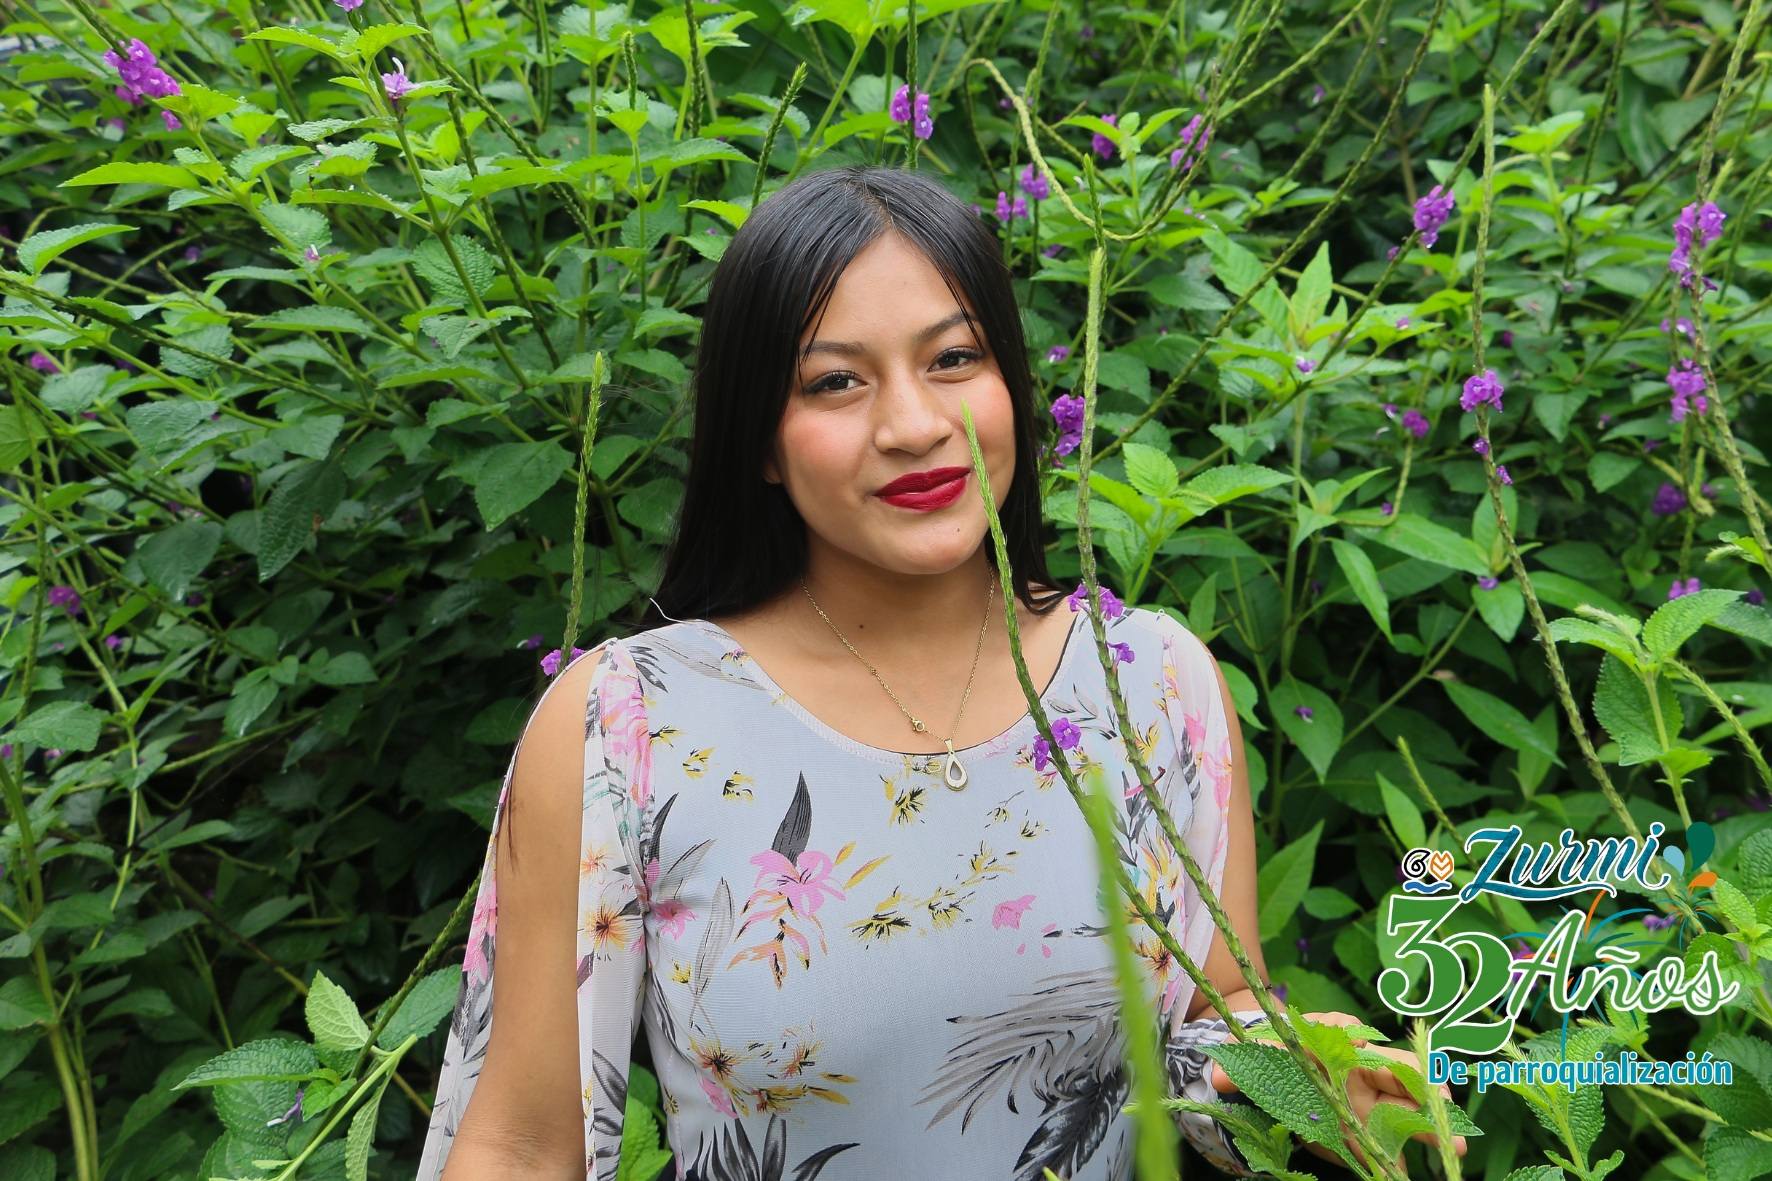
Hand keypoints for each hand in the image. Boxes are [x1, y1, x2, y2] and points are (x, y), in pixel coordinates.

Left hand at [1208, 1011, 1468, 1176]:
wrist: (1266, 1060)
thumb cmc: (1271, 1050)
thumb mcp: (1256, 1055)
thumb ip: (1241, 1068)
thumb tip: (1217, 1077)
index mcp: (1347, 1044)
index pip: (1383, 1049)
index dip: (1408, 1068)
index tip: (1423, 1084)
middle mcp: (1366, 1072)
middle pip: (1408, 1082)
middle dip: (1432, 1100)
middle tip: (1451, 1126)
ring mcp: (1370, 1102)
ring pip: (1407, 1114)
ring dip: (1430, 1130)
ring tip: (1456, 1149)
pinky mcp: (1364, 1131)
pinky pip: (1389, 1145)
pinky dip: (1399, 1158)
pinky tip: (1404, 1171)